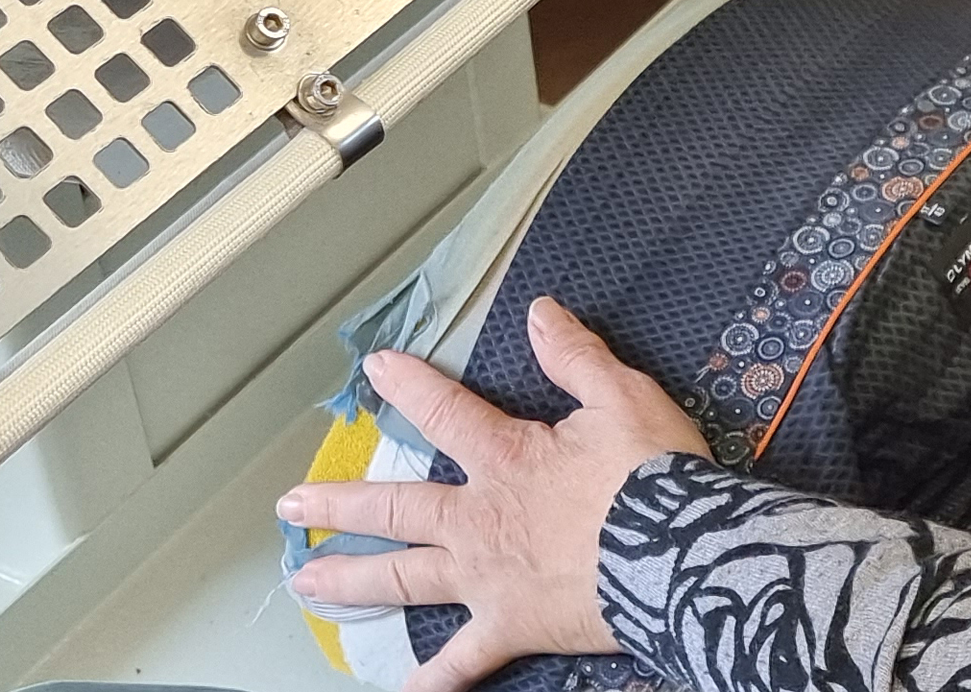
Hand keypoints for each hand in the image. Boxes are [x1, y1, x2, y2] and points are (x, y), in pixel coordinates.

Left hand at [279, 295, 710, 691]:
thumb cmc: (653, 477)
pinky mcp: (509, 626)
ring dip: (350, 580)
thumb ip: (575, 356)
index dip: (409, 386)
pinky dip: (431, 680)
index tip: (376, 369)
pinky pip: (461, 663)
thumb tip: (540, 314)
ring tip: (306, 583)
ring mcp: (487, 579)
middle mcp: (479, 519)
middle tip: (292, 506)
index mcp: (506, 458)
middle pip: (395, 507)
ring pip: (404, 578)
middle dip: (339, 503)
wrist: (678, 555)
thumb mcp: (622, 397)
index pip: (445, 412)